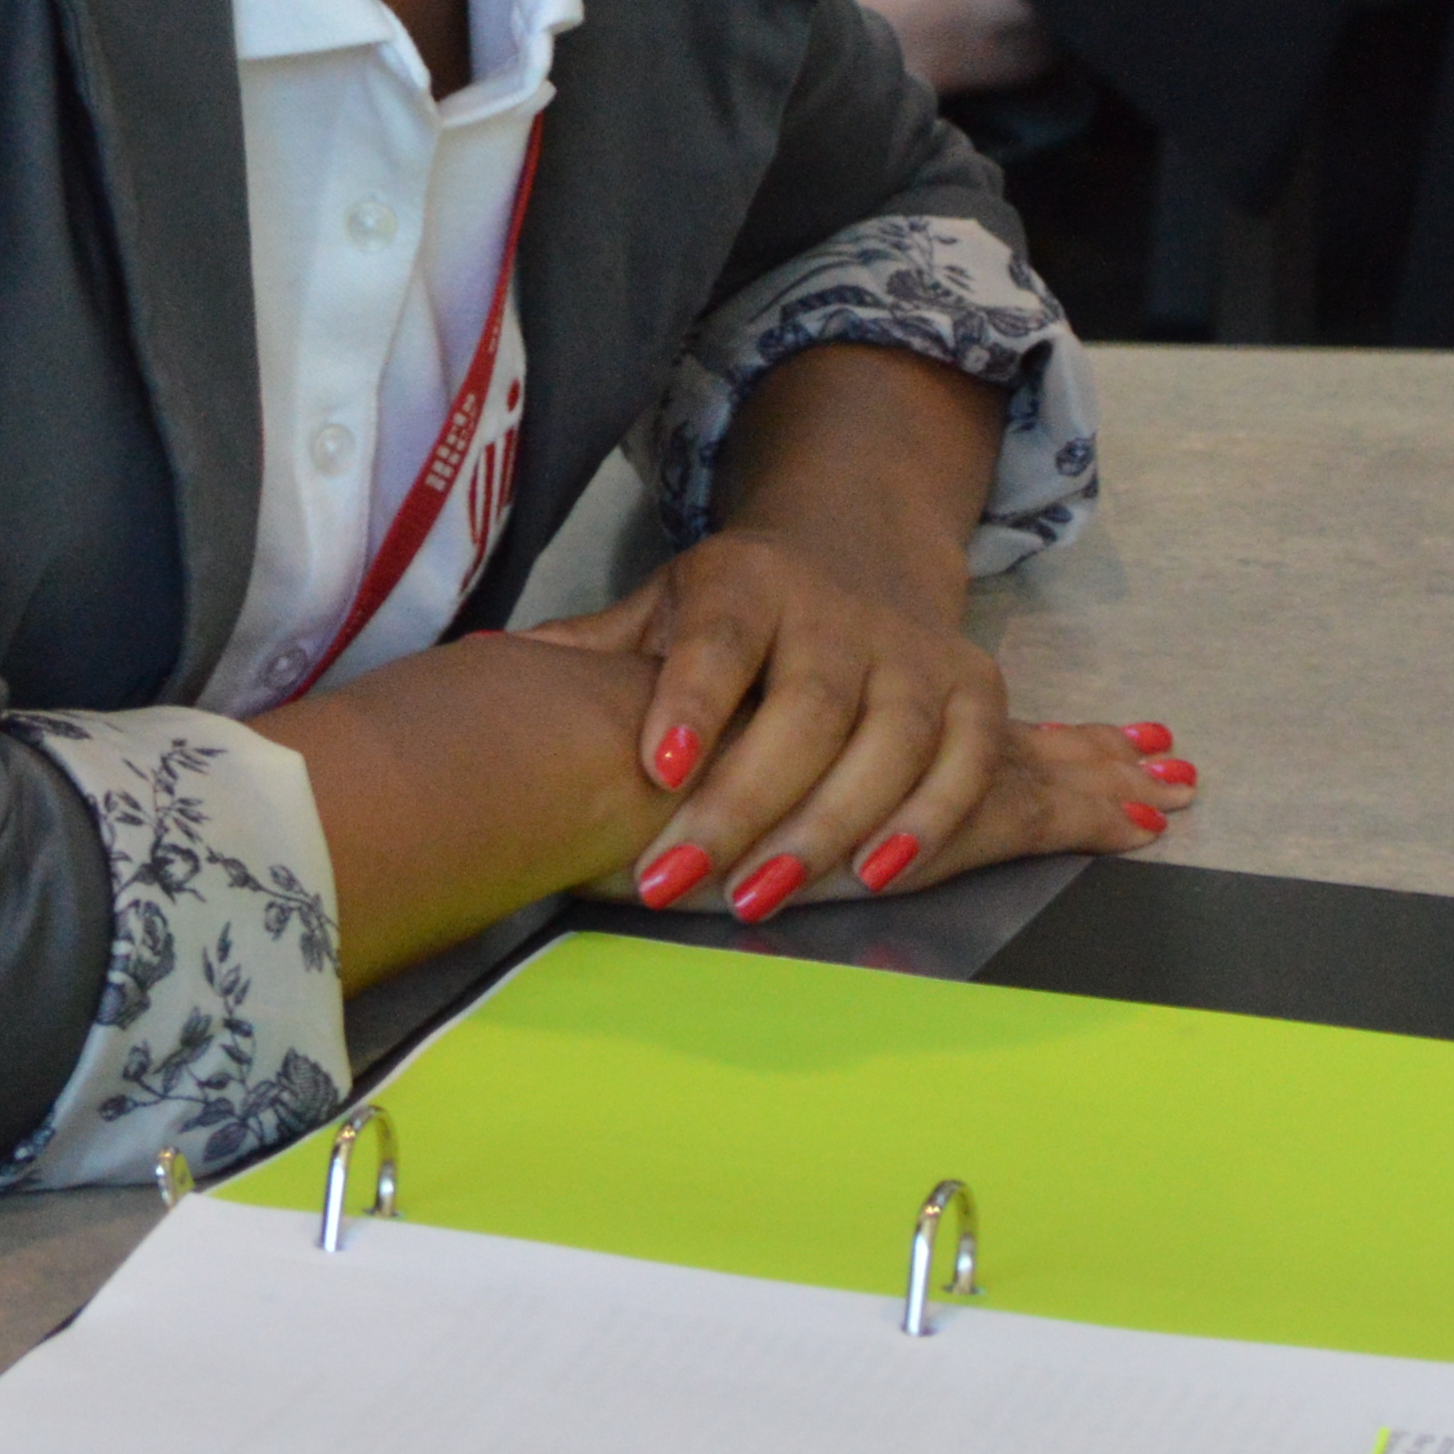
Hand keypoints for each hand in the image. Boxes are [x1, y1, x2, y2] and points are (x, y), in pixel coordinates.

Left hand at [536, 528, 1198, 911]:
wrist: (858, 551)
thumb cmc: (735, 612)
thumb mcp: (662, 609)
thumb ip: (591, 650)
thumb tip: (478, 662)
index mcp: (744, 582)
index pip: (717, 642)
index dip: (691, 702)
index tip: (654, 768)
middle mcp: (836, 611)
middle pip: (803, 710)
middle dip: (742, 805)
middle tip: (672, 885)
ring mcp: (912, 650)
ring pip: (888, 742)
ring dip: (828, 828)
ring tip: (757, 901)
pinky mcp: (976, 687)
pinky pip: (966, 761)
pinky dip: (930, 820)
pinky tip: (877, 877)